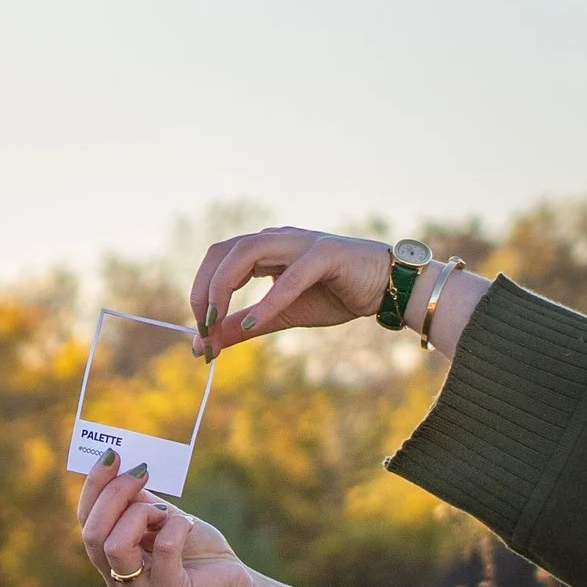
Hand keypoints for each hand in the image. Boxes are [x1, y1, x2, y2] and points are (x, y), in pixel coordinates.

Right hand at [75, 454, 253, 586]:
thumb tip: (122, 468)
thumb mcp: (162, 517)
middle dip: (114, 494)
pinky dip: (176, 526)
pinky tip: (187, 525)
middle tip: (142, 472)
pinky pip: (163, 549)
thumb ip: (138, 501)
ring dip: (141, 514)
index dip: (95, 486)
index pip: (86, 521)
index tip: (113, 456)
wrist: (236, 585)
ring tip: (165, 512)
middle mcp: (117, 579)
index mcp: (109, 559)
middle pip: (93, 533)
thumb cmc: (197, 550)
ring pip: (115, 545)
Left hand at [187, 226, 392, 355]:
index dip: (199, 293)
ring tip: (215, 321)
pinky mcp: (326, 254)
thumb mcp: (281, 315)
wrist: (387, 288)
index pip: (216, 260)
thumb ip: (244, 326)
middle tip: (202, 328)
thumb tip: (204, 347)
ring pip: (246, 253)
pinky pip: (290, 276)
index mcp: (263, 249)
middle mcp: (275, 239)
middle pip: (222, 252)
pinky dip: (268, 300)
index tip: (199, 333)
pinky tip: (253, 322)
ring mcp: (300, 243)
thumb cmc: (335, 296)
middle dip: (203, 290)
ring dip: (223, 288)